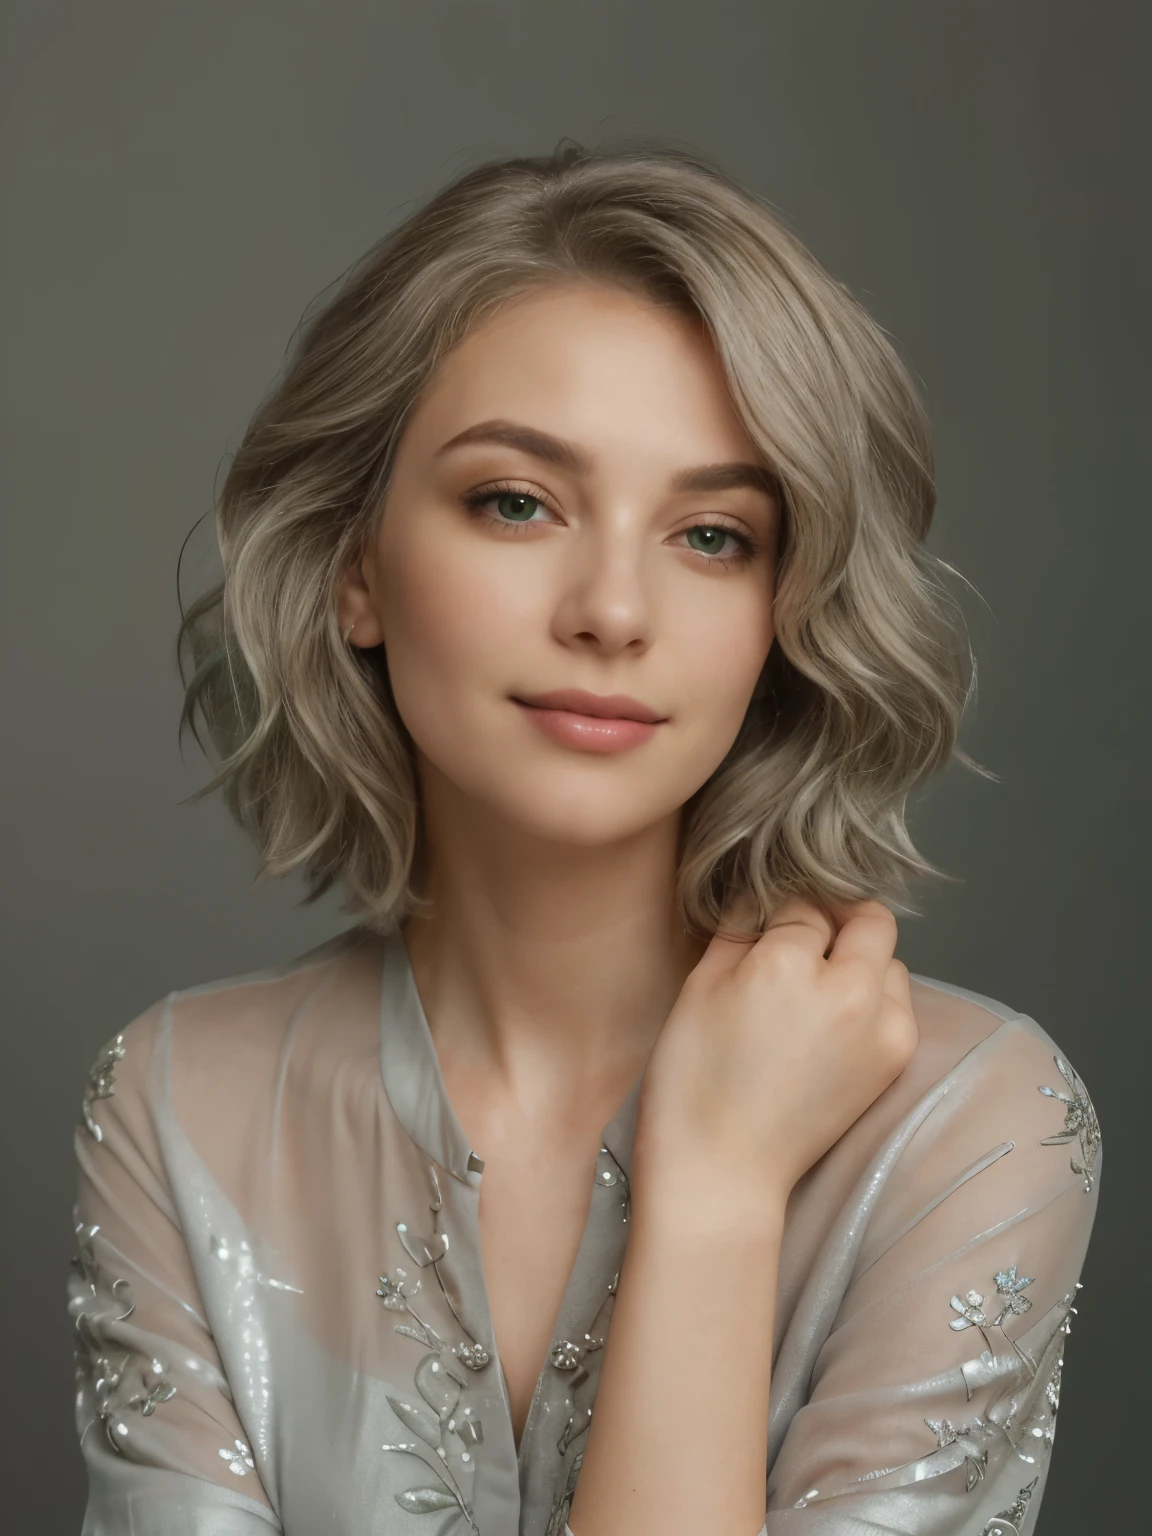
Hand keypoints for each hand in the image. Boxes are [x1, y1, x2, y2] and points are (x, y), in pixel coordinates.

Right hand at [633, 896, 916, 1209]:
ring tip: (812, 988)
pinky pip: (895, 1004)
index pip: (802, 903)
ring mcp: (884, 1028)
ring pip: (889, 960)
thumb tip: (763, 898)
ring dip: (859, 960)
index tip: (763, 920)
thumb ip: (740, 928)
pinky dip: (871, 999)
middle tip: (797, 938)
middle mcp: (850, 990)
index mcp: (790, 964)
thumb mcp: (700, 986)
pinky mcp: (894, 1061)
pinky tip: (827, 1023)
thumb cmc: (694, 1082)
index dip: (779, 907)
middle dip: (836, 917)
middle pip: (868, 918)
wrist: (721, 1171)